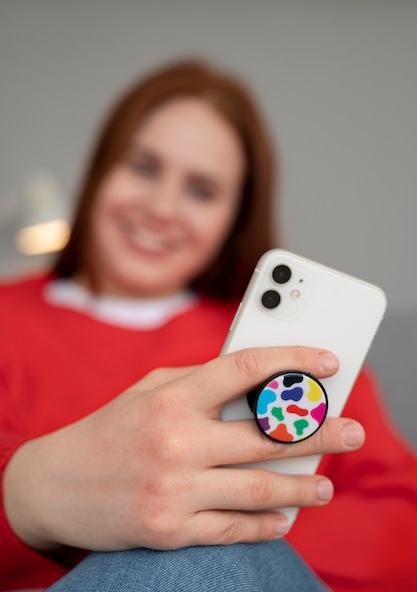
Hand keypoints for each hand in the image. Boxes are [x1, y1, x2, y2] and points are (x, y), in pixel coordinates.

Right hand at [3, 346, 363, 551]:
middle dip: (319, 432)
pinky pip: (233, 528)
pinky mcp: (170, 528)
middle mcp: (175, 441)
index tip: (327, 362)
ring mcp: (173, 489)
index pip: (244, 369)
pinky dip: (265, 525)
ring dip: (302, 488)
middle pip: (265, 436)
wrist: (56, 484)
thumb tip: (260, 386)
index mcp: (172, 397)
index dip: (292, 360)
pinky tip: (285, 518)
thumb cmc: (112, 428)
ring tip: (326, 486)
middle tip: (354, 431)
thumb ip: (201, 384)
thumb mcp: (150, 390)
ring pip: (258, 489)